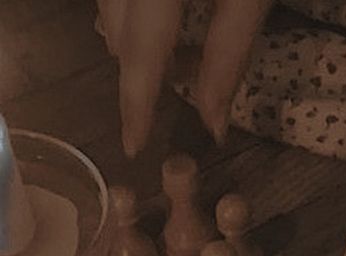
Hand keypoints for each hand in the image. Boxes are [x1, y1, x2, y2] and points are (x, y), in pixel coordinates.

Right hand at [97, 0, 273, 157]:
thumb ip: (229, 57)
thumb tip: (214, 127)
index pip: (140, 55)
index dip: (136, 105)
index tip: (132, 148)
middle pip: (119, 32)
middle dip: (138, 71)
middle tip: (162, 99)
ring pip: (113, 8)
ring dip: (136, 40)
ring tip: (169, 61)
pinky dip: (137, 14)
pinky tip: (165, 21)